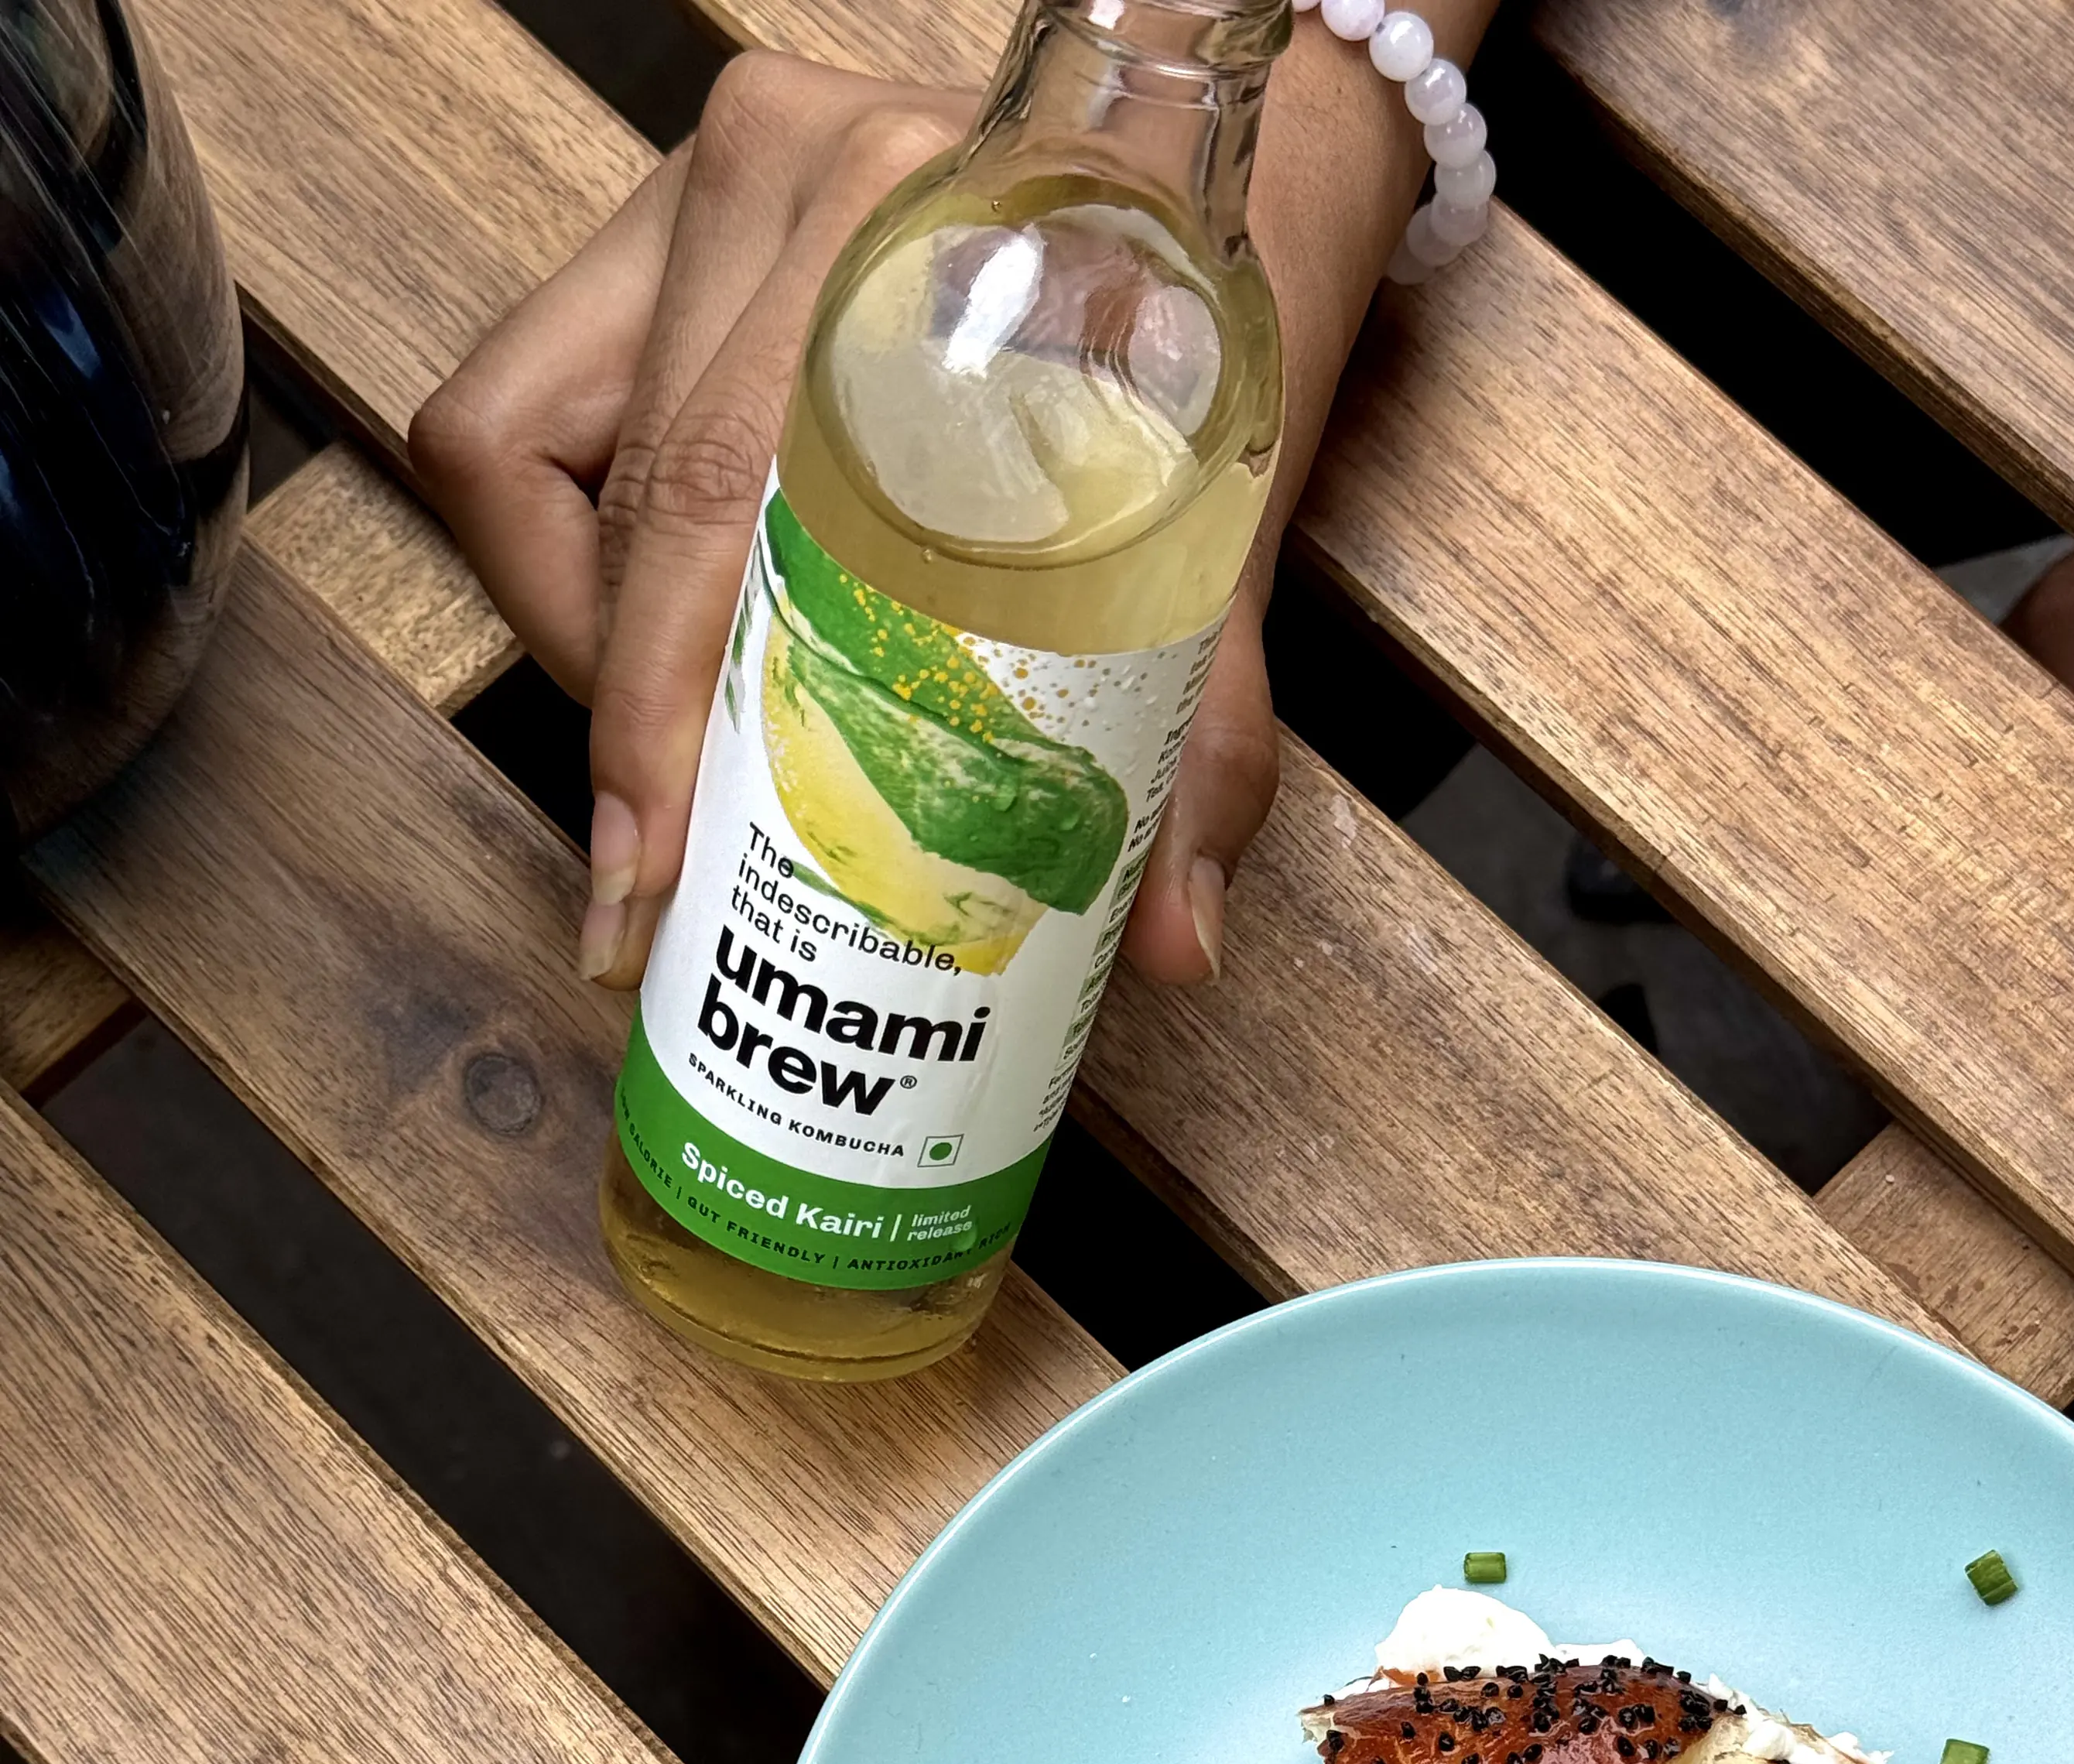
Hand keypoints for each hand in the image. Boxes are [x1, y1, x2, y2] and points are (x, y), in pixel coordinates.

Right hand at [410, 17, 1491, 991]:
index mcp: (920, 225)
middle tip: (660, 880)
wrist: (1222, 180)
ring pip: (531, 453)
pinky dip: (556, 551)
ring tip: (671, 761)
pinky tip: (650, 639)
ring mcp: (699, 190)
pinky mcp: (647, 227)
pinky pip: (518, 415)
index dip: (656, 707)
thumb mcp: (1218, 530)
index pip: (714, 492)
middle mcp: (793, 178)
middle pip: (627, 498)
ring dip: (590, 637)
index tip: (656, 867)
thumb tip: (1176, 942)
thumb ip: (1206, 734)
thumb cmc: (1208, 337)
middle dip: (629, 719)